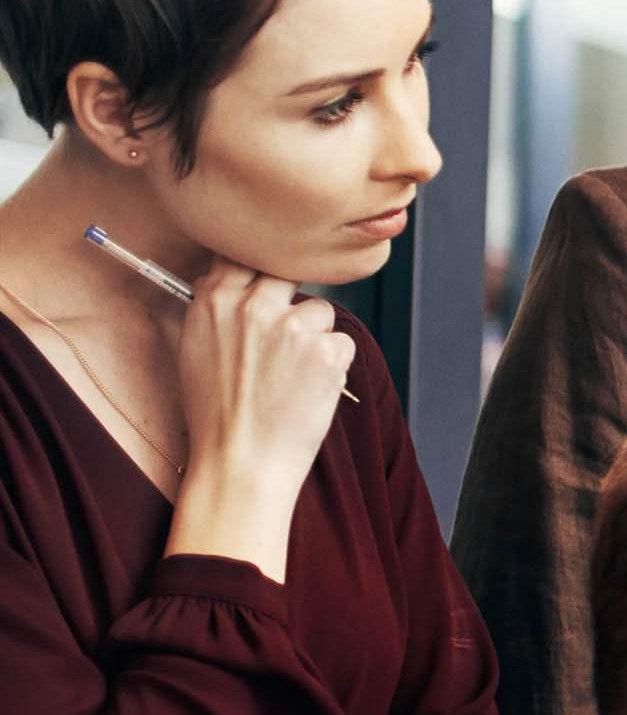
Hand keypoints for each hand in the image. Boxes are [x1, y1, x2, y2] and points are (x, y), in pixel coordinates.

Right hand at [176, 263, 353, 489]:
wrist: (241, 460)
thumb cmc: (216, 412)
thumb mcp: (196, 348)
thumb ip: (217, 306)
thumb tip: (238, 275)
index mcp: (215, 300)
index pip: (247, 254)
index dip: (261, 270)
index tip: (266, 286)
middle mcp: (254, 306)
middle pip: (288, 274)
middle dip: (291, 301)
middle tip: (287, 339)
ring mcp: (293, 327)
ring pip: (320, 311)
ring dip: (316, 337)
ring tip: (294, 376)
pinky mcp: (327, 351)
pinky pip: (342, 343)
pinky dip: (334, 364)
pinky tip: (311, 390)